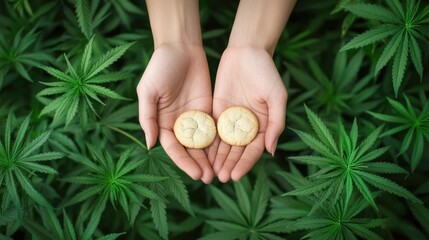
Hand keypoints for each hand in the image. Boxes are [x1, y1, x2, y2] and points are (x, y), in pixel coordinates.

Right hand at [137, 44, 213, 183]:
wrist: (181, 47)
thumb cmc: (160, 67)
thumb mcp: (147, 91)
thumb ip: (147, 117)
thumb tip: (150, 144)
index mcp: (162, 122)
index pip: (174, 148)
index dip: (183, 161)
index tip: (195, 173)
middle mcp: (179, 124)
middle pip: (189, 149)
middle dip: (198, 164)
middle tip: (209, 177)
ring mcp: (195, 118)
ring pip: (203, 143)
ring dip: (209, 158)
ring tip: (219, 172)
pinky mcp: (209, 110)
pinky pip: (214, 129)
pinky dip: (219, 142)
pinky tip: (227, 153)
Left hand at [208, 47, 286, 181]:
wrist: (246, 51)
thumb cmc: (266, 72)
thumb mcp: (277, 96)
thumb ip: (276, 123)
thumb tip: (271, 150)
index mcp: (263, 124)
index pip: (253, 150)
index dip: (245, 163)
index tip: (236, 175)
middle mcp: (246, 126)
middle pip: (237, 150)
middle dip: (229, 164)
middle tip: (220, 178)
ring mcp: (231, 119)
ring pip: (223, 143)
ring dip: (217, 158)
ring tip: (210, 172)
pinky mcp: (217, 111)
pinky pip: (212, 130)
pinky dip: (207, 142)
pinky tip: (200, 154)